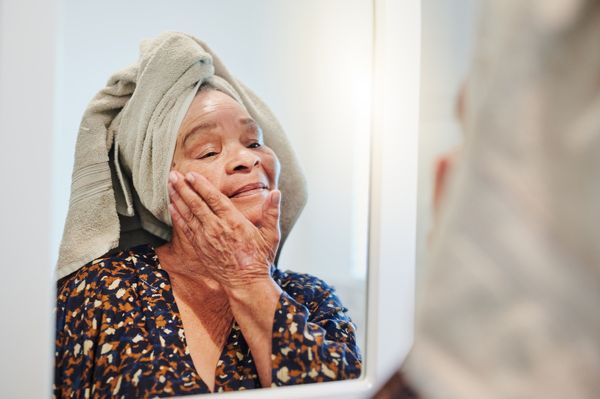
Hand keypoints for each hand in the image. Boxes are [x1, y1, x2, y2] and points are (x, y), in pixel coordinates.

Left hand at [167, 170, 280, 289]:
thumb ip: (272, 212)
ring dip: (177, 198)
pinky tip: (171, 206)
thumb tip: (276, 192)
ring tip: (169, 185)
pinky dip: (177, 216)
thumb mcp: (271, 235)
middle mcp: (217, 229)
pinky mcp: (199, 248)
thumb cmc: (260, 259)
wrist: (246, 283)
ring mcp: (205, 239)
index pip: (214, 198)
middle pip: (196, 204)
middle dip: (184, 188)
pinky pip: (185, 229)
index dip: (201, 185)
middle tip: (173, 174)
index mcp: (234, 222)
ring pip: (188, 214)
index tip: (191, 174)